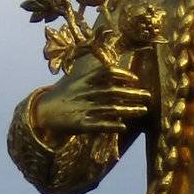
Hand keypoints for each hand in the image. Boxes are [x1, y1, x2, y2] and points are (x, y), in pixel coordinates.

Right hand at [34, 51, 150, 142]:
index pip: (106, 73)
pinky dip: (112, 125)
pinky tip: (124, 126)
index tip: (134, 79)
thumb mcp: (78, 81)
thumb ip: (95, 76)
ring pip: (111, 109)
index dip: (122, 75)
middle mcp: (86, 93)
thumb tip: (115, 66)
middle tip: (148, 95)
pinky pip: (99, 125)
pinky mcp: (81, 124)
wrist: (44, 113)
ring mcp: (84, 109)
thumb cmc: (67, 96)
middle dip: (132, 94)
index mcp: (84, 81)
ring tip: (143, 109)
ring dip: (128, 110)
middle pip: (113, 92)